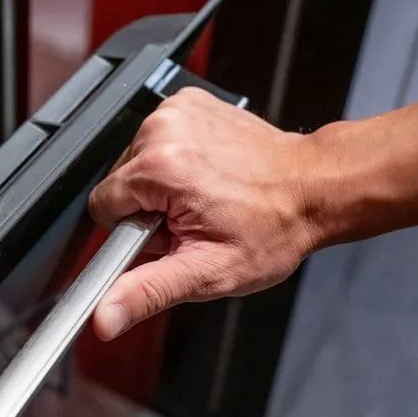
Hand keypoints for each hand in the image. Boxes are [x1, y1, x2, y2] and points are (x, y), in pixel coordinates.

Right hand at [87, 87, 321, 340]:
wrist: (315, 187)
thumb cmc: (272, 228)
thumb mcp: (208, 273)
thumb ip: (147, 292)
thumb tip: (104, 317)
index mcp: (160, 168)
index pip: (102, 206)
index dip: (133, 231)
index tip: (170, 232)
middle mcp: (162, 130)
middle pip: (119, 181)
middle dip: (147, 206)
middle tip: (192, 217)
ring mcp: (175, 110)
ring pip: (135, 159)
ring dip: (161, 182)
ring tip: (203, 195)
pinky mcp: (185, 101)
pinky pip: (155, 136)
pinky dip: (174, 155)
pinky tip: (206, 170)